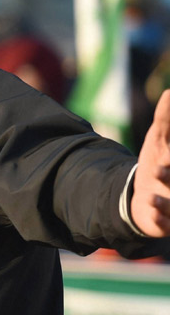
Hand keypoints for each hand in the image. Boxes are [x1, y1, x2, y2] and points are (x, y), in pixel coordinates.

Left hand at [132, 89, 169, 235]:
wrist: (148, 195)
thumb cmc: (159, 163)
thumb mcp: (159, 139)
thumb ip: (166, 118)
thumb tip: (169, 91)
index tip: (163, 158)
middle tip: (159, 170)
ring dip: (164, 201)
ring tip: (151, 196)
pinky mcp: (167, 222)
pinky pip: (164, 222)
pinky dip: (158, 216)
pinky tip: (149, 209)